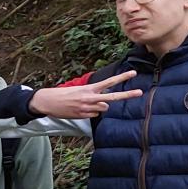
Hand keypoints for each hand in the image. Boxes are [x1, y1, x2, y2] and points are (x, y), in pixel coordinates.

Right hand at [28, 71, 142, 118]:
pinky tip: (80, 110)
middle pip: (112, 97)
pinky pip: (94, 115)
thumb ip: (93, 95)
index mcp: (89, 89)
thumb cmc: (63, 95)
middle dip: (127, 95)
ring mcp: (87, 107)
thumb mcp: (79, 91)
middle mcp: (90, 98)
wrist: (47, 101)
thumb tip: (104, 105)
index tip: (133, 73)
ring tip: (85, 104)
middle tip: (140, 92)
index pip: (109, 82)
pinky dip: (90, 113)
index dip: (122, 78)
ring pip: (103, 108)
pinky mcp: (83, 115)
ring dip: (99, 106)